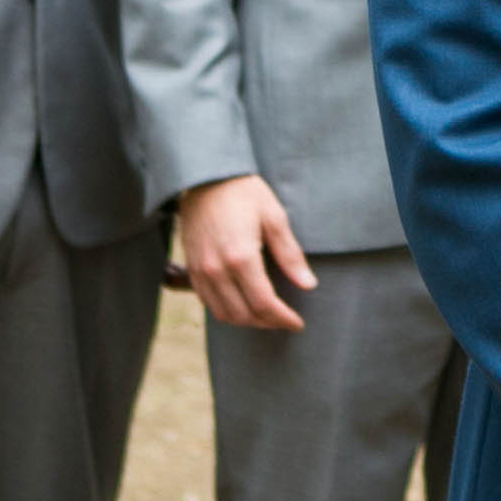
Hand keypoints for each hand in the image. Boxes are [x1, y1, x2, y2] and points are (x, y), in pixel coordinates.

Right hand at [176, 174, 314, 329]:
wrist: (205, 177)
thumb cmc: (244, 193)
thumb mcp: (274, 218)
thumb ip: (290, 255)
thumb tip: (308, 284)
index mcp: (240, 257)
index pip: (263, 304)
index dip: (282, 318)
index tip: (297, 323)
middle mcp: (216, 269)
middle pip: (242, 314)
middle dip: (267, 323)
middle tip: (284, 320)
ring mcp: (200, 271)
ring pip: (223, 313)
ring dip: (246, 321)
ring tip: (266, 316)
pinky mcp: (191, 268)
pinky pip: (207, 302)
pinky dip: (226, 310)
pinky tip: (243, 304)